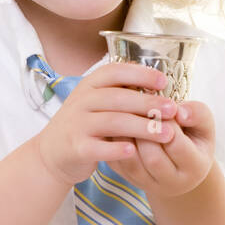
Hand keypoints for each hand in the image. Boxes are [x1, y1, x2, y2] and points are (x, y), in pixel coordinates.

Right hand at [35, 62, 179, 186]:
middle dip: (148, 103)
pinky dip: (116, 149)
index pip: (115, 72)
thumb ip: (121, 91)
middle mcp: (81, 101)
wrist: (52, 153)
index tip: (164, 81)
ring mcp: (76, 124)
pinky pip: (98, 147)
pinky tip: (134, 151)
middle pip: (118, 98)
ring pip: (112, 122)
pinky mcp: (76, 148)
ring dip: (142, 127)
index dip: (140, 74)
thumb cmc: (85, 124)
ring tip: (167, 134)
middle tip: (172, 109)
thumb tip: (159, 82)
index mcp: (89, 85)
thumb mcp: (97, 101)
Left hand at [107, 98, 214, 200]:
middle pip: (153, 157)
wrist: (179, 166)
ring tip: (128, 113)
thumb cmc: (193, 138)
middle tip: (141, 107)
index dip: (167, 122)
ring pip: (131, 162)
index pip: (177, 144)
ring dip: (127, 136)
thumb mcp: (203, 125)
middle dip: (145, 130)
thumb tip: (178, 110)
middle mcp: (172, 182)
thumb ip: (197, 113)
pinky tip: (117, 125)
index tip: (162, 104)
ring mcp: (148, 184)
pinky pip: (117, 163)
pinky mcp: (129, 180)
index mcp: (195, 167)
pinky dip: (115, 143)